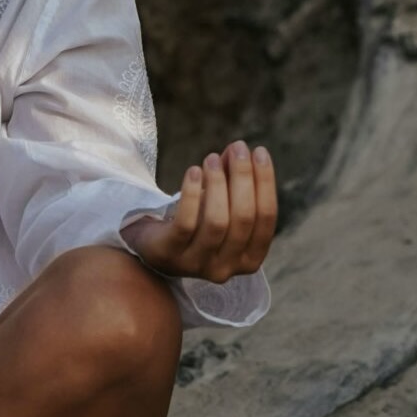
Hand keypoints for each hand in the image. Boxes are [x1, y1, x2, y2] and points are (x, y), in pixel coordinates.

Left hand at [121, 141, 276, 284]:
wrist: (151, 246)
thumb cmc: (194, 222)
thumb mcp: (218, 203)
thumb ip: (231, 179)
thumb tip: (239, 149)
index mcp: (249, 259)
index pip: (266, 218)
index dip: (265, 182)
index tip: (259, 151)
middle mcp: (227, 268)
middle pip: (243, 218)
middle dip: (243, 178)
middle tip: (237, 148)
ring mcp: (198, 265)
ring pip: (217, 222)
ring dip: (217, 184)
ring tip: (211, 158)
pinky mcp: (169, 254)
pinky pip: (185, 223)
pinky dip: (192, 194)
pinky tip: (193, 172)